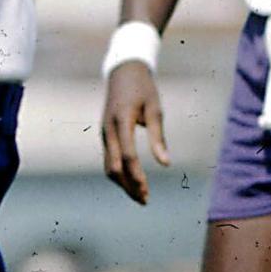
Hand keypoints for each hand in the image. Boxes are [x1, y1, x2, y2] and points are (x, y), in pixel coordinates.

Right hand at [101, 61, 169, 204]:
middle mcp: (108, 129)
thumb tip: (166, 164)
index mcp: (121, 120)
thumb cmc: (143, 88)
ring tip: (140, 196)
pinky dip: (119, 174)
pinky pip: (109, 159)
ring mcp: (104, 132)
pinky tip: (132, 181)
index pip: (127, 155)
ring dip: (122, 183)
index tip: (147, 192)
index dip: (136, 176)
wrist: (123, 71)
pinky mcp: (105, 134)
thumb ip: (158, 136)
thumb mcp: (155, 108)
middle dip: (128, 186)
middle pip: (114, 167)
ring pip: (109, 166)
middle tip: (145, 201)